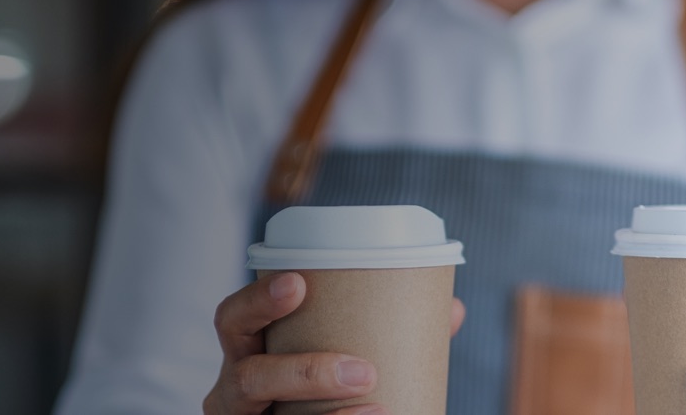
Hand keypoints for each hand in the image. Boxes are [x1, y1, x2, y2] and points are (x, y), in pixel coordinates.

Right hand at [203, 272, 466, 413]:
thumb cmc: (321, 388)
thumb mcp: (339, 359)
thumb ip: (389, 334)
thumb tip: (451, 310)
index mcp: (248, 351)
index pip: (233, 319)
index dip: (257, 299)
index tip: (298, 283)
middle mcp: (235, 392)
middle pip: (247, 378)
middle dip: (303, 372)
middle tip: (363, 371)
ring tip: (379, 410)